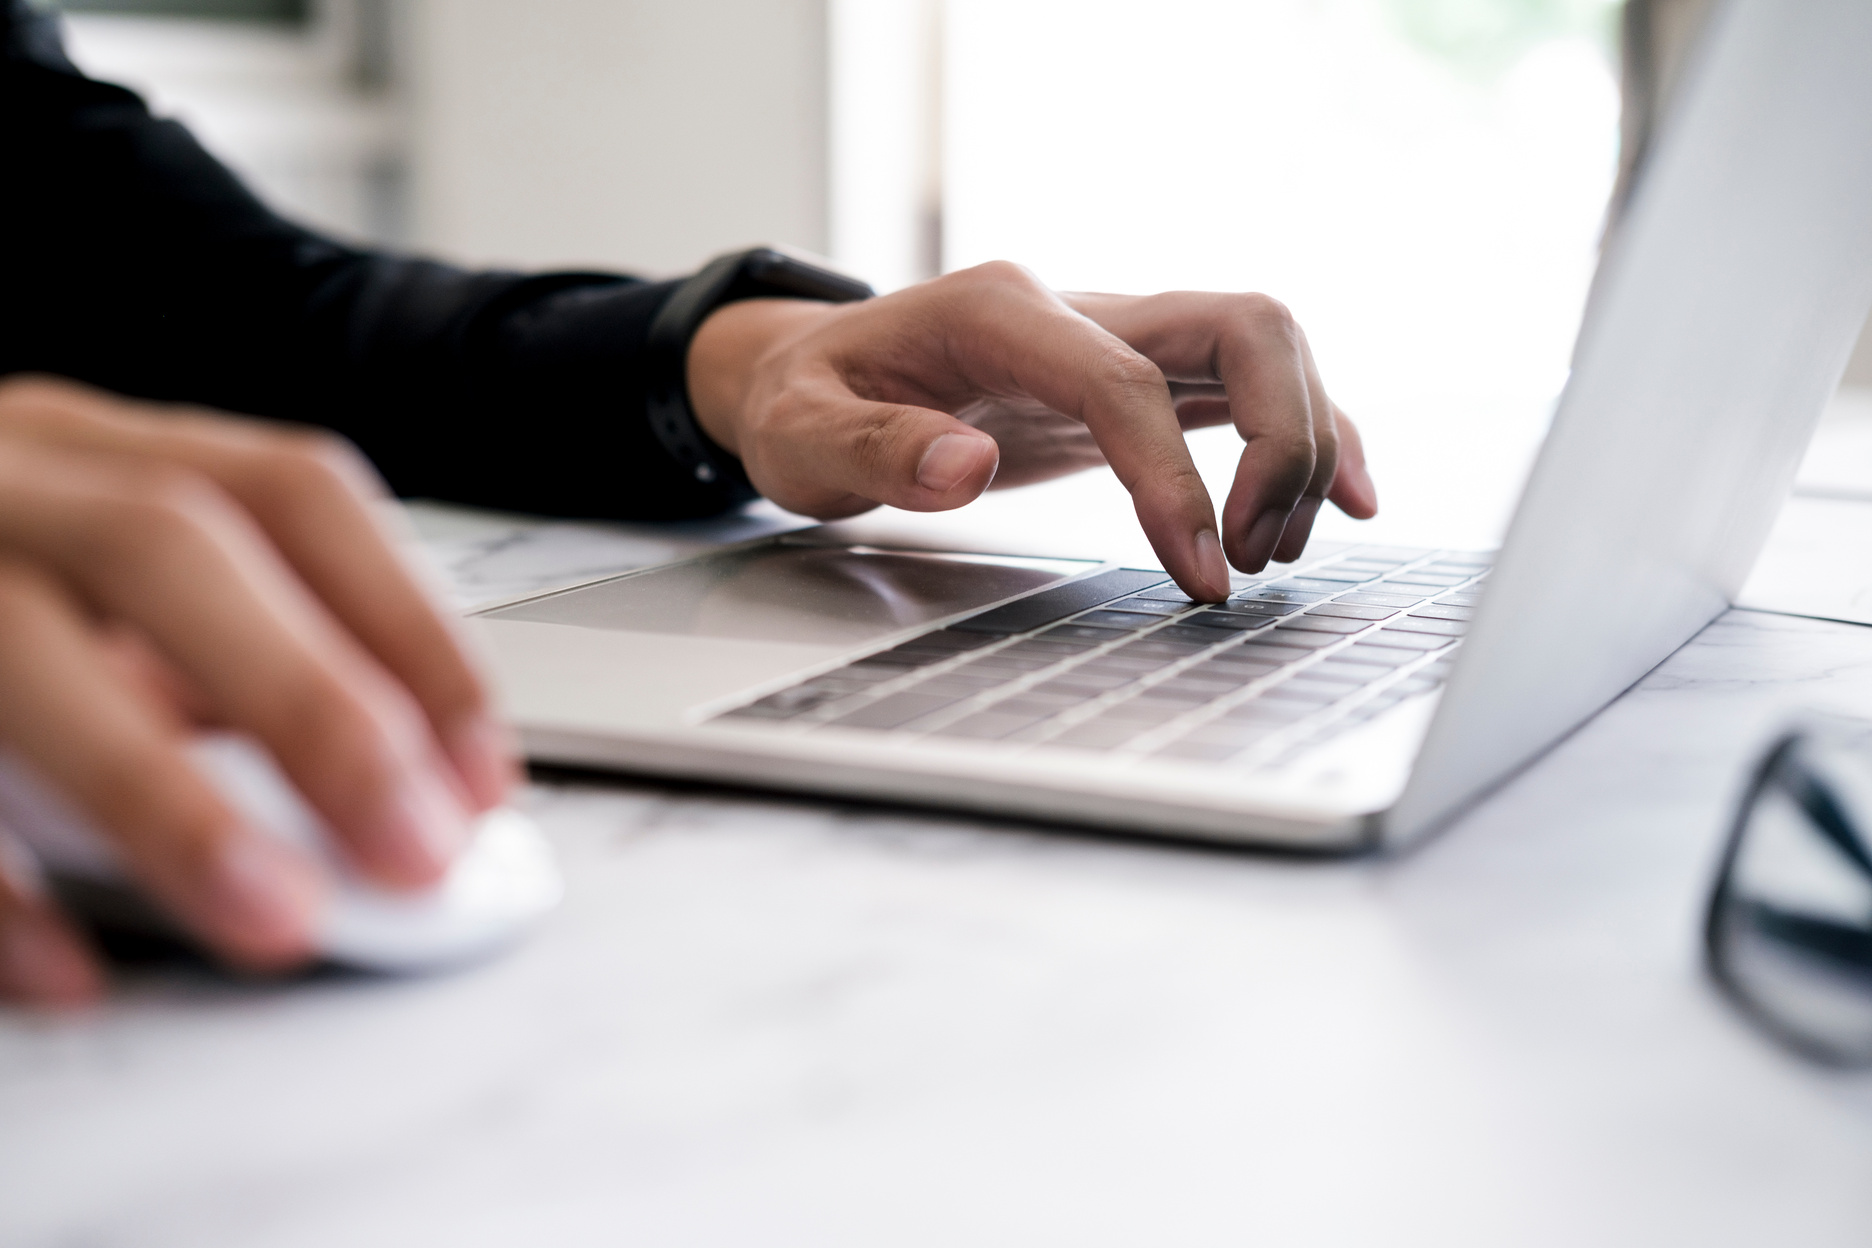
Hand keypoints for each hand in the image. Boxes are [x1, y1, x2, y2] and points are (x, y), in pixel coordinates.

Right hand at [0, 376, 514, 1006]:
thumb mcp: (91, 580)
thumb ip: (213, 660)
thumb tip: (388, 787)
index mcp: (97, 448)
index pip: (292, 491)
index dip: (407, 626)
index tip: (480, 766)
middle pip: (171, 548)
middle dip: (313, 702)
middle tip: (416, 850)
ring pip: (18, 655)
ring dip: (163, 797)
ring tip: (274, 919)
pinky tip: (67, 967)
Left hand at [687, 262, 1376, 600]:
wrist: (815, 376)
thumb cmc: (810, 403)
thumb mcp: (804, 435)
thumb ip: (876, 449)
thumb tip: (964, 467)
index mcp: (1001, 311)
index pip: (1128, 380)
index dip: (1178, 477)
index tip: (1202, 573)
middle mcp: (1077, 310)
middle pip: (1243, 326)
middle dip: (1280, 441)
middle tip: (1250, 559)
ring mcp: (1115, 338)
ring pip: (1264, 346)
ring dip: (1304, 442)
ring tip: (1272, 556)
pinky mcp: (1137, 378)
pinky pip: (1247, 386)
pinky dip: (1307, 435)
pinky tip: (1345, 500)